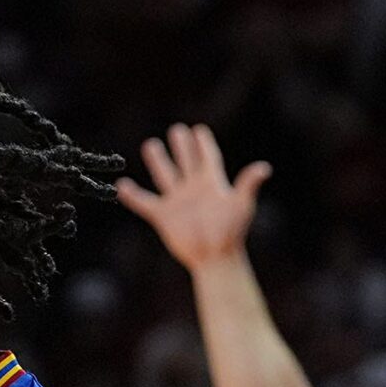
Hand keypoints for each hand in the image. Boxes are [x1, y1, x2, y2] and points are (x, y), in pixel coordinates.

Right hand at [115, 123, 272, 271]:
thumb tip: (264, 168)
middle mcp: (193, 189)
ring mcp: (177, 202)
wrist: (213, 256)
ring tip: (151, 145)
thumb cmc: (230, 231)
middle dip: (182, 146)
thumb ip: (247, 184)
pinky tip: (121, 186)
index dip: (204, 143)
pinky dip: (133, 195)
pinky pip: (144, 203)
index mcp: (212, 183)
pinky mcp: (164, 216)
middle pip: (186, 161)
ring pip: (165, 176)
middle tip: (177, 130)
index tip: (199, 129)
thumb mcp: (241, 204)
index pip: (207, 157)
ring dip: (158, 161)